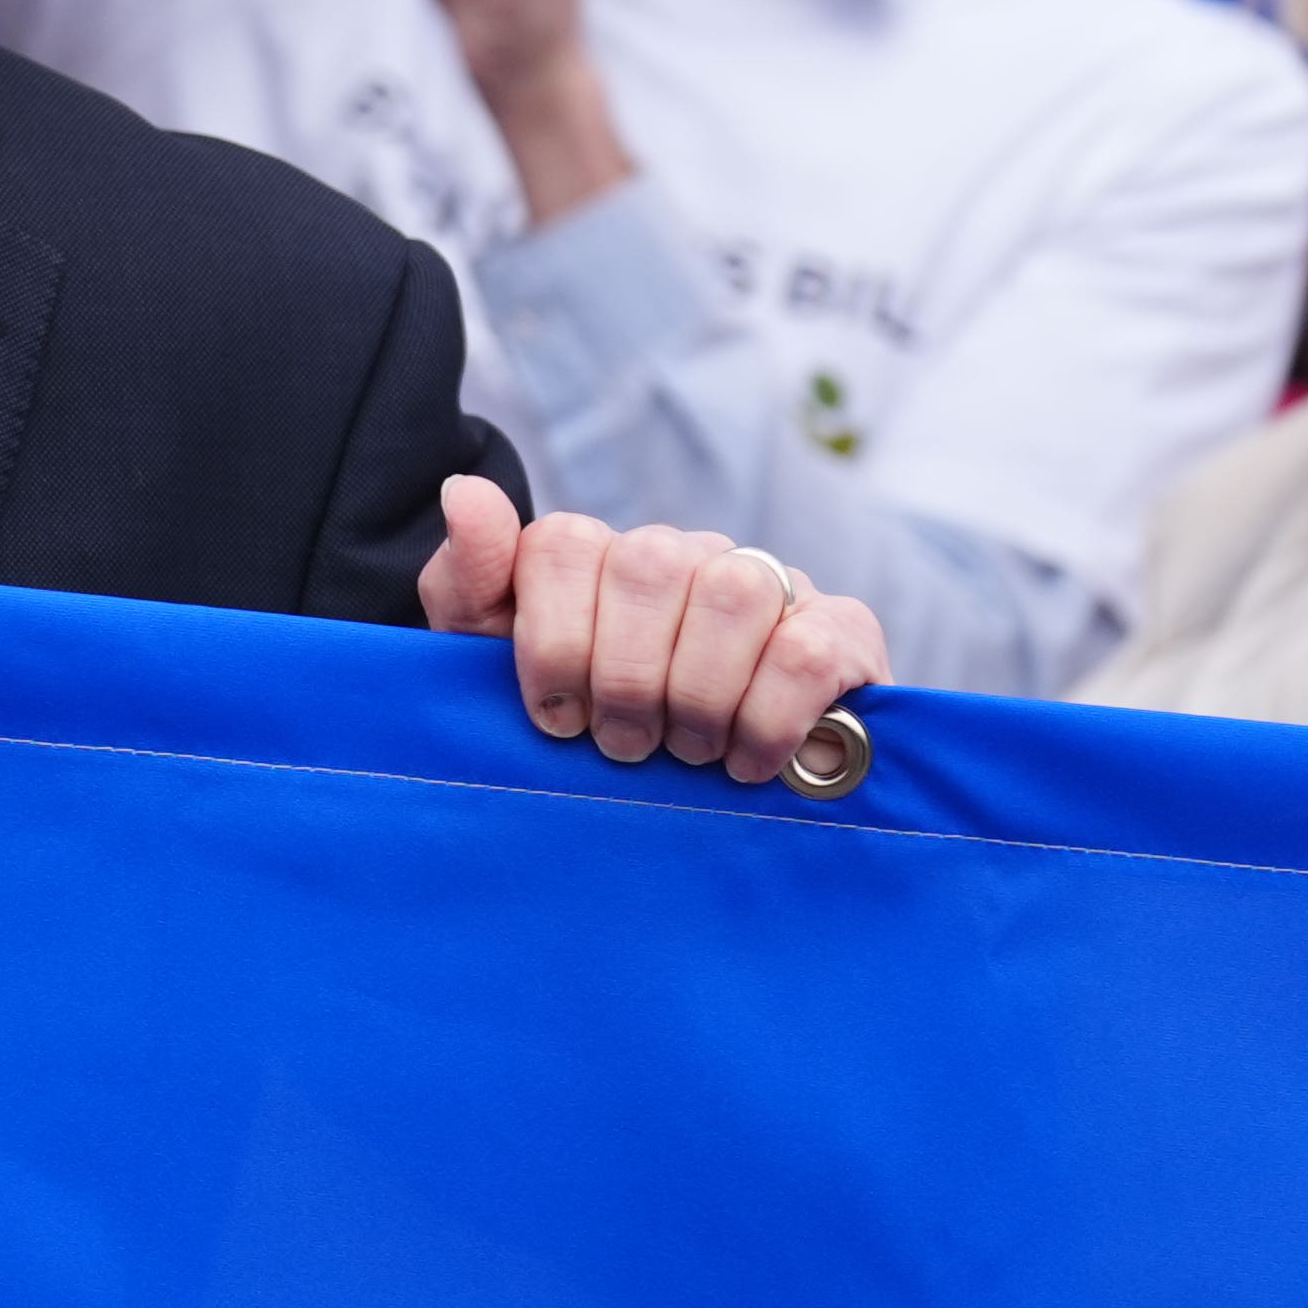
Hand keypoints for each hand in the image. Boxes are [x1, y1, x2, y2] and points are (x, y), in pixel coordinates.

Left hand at [423, 477, 887, 784]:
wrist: (703, 817)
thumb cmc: (588, 735)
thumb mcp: (499, 671)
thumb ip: (470, 583)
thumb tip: (465, 490)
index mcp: (600, 555)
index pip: (564, 544)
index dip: (553, 642)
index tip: (558, 716)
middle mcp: (686, 554)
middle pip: (649, 564)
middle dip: (626, 677)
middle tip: (626, 746)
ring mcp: (768, 583)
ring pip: (733, 594)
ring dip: (699, 694)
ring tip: (689, 754)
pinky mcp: (842, 631)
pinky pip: (807, 648)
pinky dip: (769, 717)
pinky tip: (747, 762)